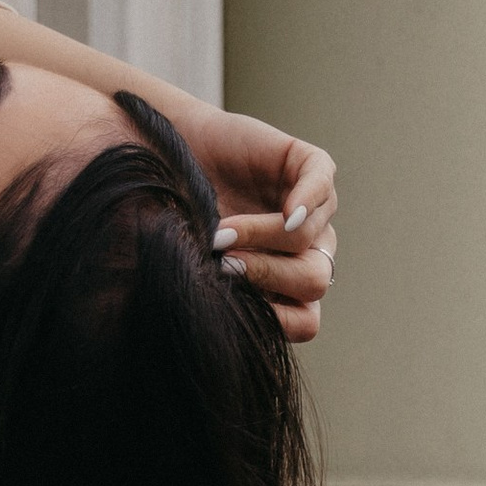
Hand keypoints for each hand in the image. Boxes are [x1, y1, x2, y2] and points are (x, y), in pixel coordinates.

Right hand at [173, 101, 338, 344]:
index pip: (305, 321)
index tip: (229, 301)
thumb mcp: (186, 266)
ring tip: (219, 232)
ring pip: (309, 239)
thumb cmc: (172, 217)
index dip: (273, 320)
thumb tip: (201, 335)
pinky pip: (322, 186)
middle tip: (222, 263)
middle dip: (266, 276)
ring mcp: (311, 208)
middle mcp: (305, 250)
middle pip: (314, 282)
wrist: (163, 151)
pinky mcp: (309, 165)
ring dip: (261, 237)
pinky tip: (286, 212)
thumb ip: (203, 300)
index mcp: (285, 285)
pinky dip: (307, 201)